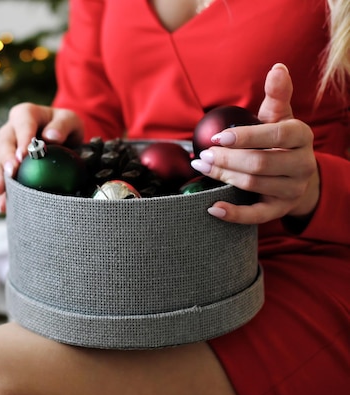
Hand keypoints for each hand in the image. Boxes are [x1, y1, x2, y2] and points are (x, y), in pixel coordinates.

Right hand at [0, 102, 83, 211]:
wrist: (64, 140)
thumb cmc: (65, 127)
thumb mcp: (70, 120)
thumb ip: (62, 126)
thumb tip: (51, 137)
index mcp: (25, 115)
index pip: (22, 123)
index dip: (21, 138)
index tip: (23, 154)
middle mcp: (11, 131)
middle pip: (4, 143)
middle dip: (6, 158)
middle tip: (12, 172)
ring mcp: (7, 151)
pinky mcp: (8, 168)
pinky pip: (2, 180)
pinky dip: (3, 194)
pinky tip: (3, 206)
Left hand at [190, 63, 319, 224]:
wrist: (296, 174)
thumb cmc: (279, 140)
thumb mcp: (279, 116)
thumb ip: (276, 95)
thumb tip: (277, 68)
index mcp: (301, 136)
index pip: (276, 135)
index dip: (245, 137)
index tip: (218, 138)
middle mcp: (302, 164)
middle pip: (260, 163)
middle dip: (227, 159)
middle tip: (203, 155)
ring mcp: (292, 189)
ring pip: (253, 184)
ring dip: (223, 177)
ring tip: (202, 167)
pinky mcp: (279, 210)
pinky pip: (256, 216)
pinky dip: (233, 214)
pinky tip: (213, 208)